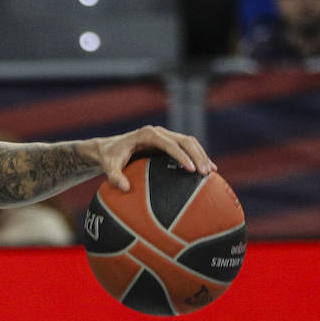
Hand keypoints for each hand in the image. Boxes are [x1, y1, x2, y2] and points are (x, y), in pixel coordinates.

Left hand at [96, 126, 215, 192]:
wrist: (109, 148)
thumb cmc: (110, 157)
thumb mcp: (108, 166)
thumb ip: (114, 176)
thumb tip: (124, 188)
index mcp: (146, 134)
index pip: (168, 143)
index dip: (180, 155)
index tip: (190, 169)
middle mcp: (158, 132)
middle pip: (184, 140)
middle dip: (197, 155)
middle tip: (205, 173)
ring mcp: (165, 136)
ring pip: (189, 142)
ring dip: (201, 155)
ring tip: (211, 172)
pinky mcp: (169, 142)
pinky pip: (188, 147)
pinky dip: (199, 156)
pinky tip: (208, 169)